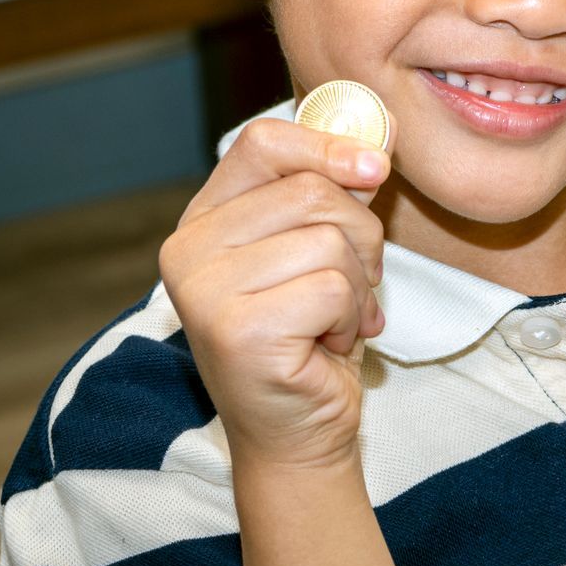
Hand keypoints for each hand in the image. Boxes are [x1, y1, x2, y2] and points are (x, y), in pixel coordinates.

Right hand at [158, 116, 392, 470]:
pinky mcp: (237, 330)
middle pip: (312, 190)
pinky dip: (351, 318)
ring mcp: (204, 290)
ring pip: (330, 240)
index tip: (375, 167)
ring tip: (335, 320)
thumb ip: (333, 192)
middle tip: (354, 285)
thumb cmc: (313, 338)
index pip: (263, 141)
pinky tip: (326, 344)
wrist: (300, 433)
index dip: (328, 144)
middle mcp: (187, 249)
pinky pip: (334, 288)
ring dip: (359, 286)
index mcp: (203, 219)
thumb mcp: (321, 250)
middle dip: (361, 237)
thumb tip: (377, 132)